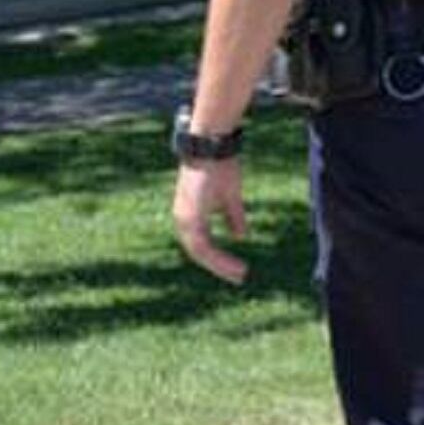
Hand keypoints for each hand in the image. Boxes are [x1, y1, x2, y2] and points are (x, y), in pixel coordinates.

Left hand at [173, 157, 248, 283]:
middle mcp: (183, 219)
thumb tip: (241, 236)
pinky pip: (202, 246)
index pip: (201, 244)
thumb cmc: (220, 166)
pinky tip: (233, 263)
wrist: (213, 146)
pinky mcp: (190, 216)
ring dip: (221, 265)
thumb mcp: (230, 198)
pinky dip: (218, 257)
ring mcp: (184, 218)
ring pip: (200, 253)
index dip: (218, 258)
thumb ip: (233, 217)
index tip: (237, 268)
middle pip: (199, 253)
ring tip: (240, 274)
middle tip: (239, 278)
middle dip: (220, 267)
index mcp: (190, 215)